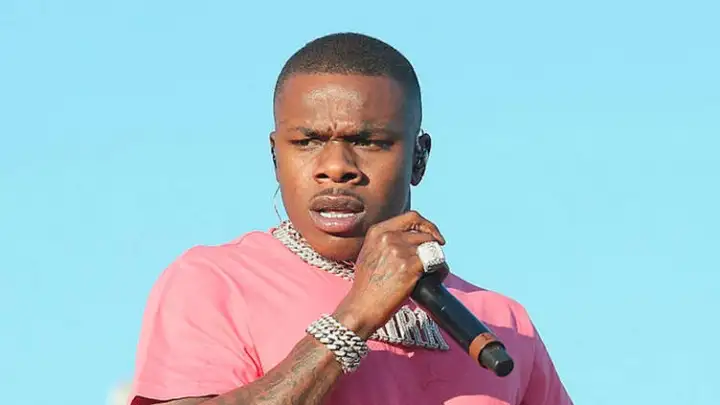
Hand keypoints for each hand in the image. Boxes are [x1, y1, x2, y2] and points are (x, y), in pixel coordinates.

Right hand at [333, 210, 445, 338]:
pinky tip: (436, 279)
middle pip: (424, 233)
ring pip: (432, 247)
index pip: (411, 216)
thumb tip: (409, 239)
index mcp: (377, 231)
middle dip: (433, 245)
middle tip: (434, 259)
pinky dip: (441, 271)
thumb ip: (386, 241)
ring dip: (438, 260)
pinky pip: (436, 262)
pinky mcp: (410, 266)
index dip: (427, 225)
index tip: (433, 236)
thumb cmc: (366, 286)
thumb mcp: (369, 253)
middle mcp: (388, 237)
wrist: (362, 306)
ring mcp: (399, 251)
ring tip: (434, 272)